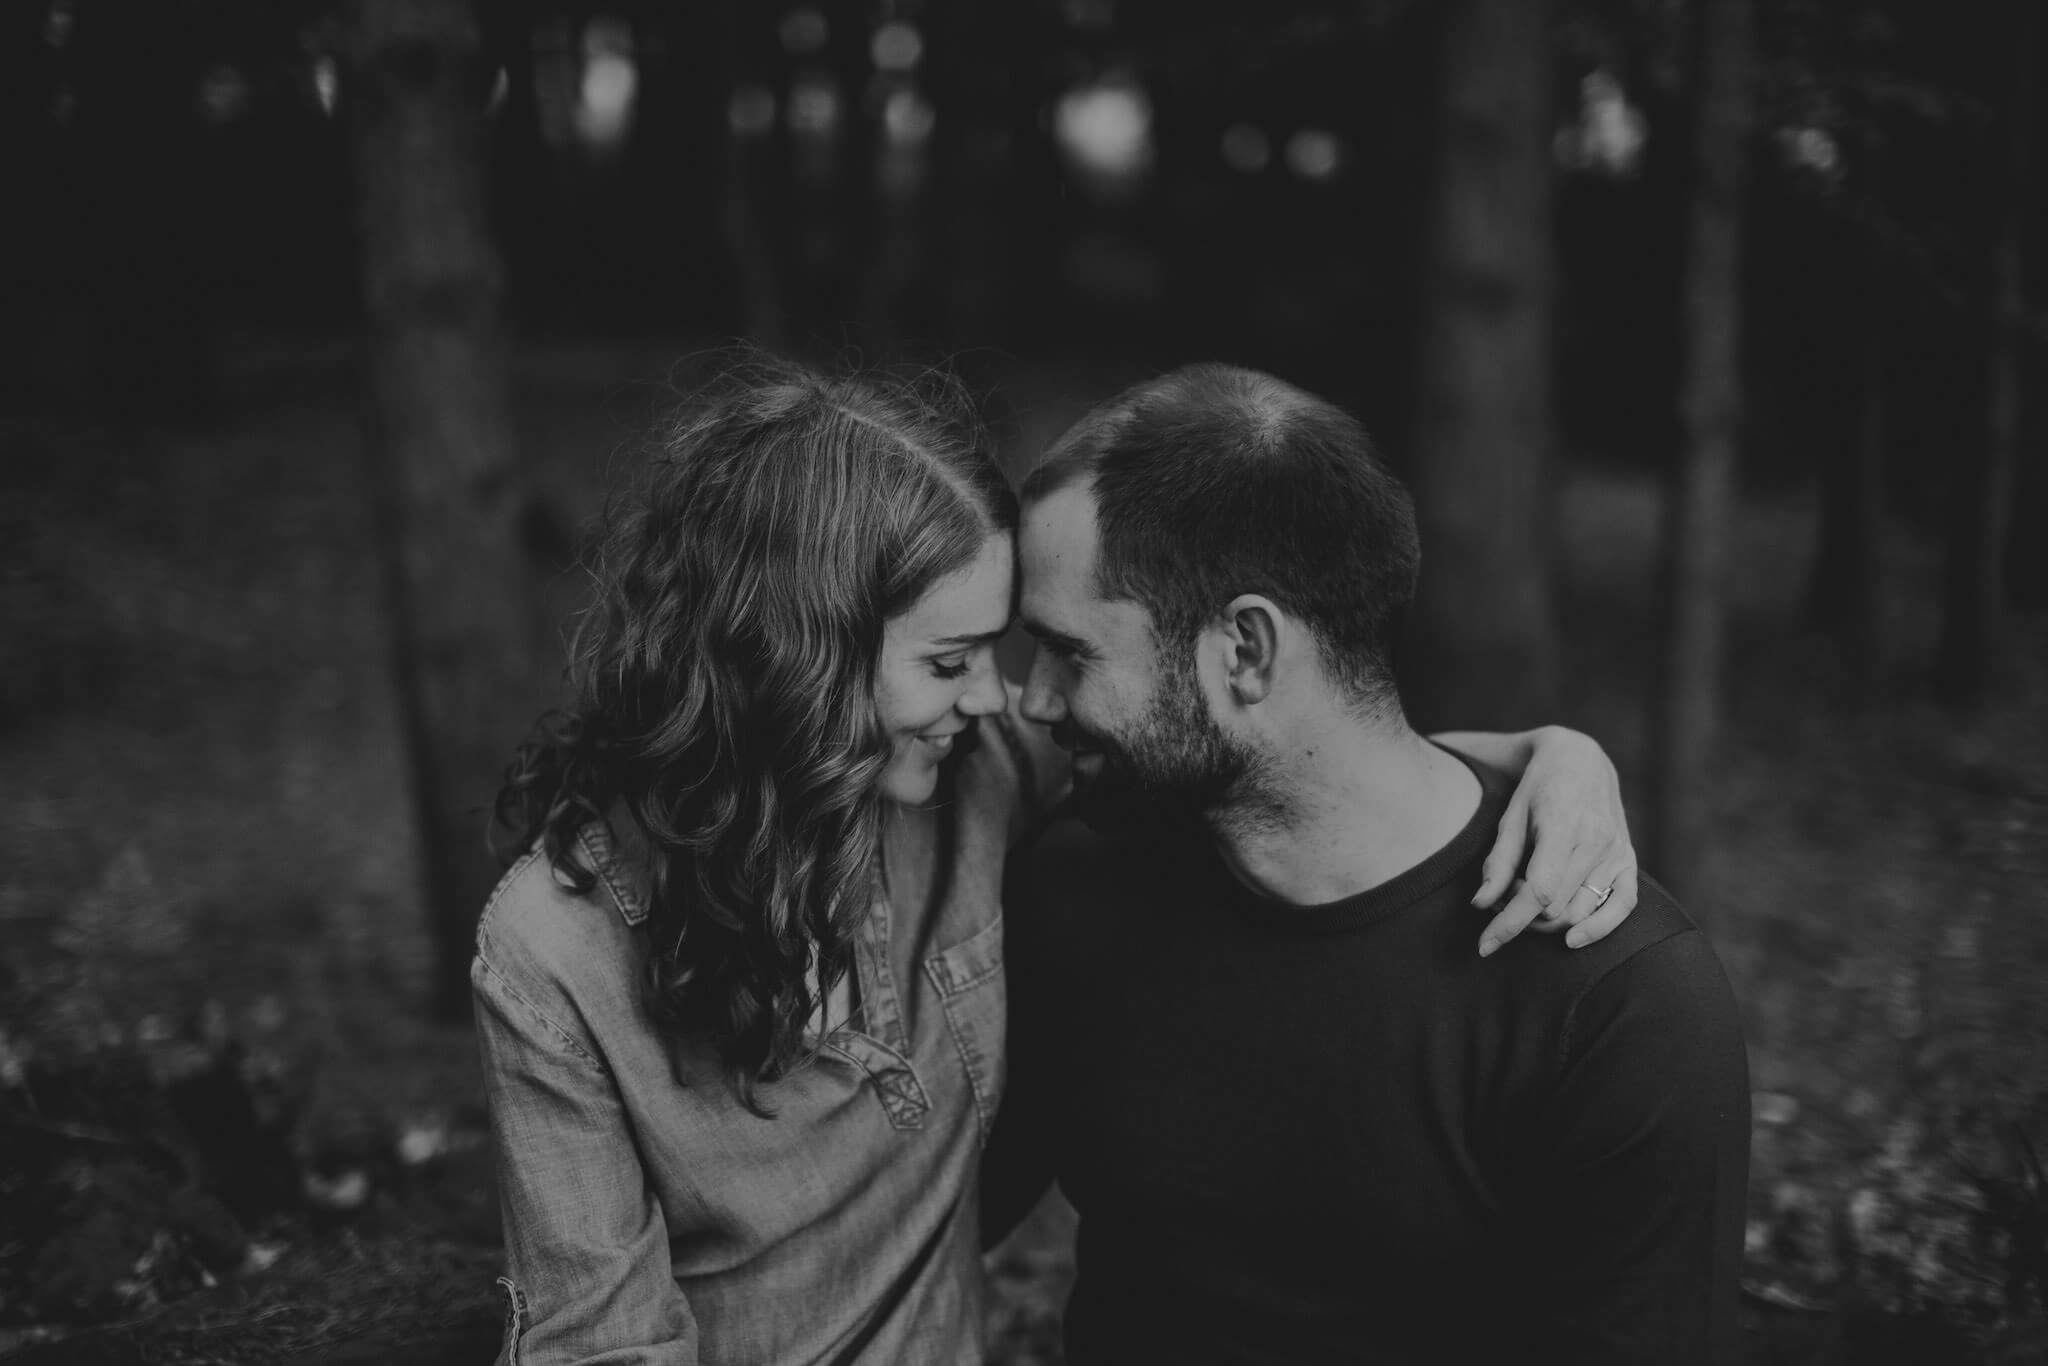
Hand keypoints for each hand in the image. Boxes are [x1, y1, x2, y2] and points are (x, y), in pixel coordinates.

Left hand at [1472, 727, 1636, 956]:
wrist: (1580, 759)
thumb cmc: (1538, 786)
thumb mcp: (1510, 816)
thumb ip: (1499, 862)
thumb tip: (1482, 905)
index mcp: (1563, 826)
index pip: (1539, 891)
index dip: (1509, 923)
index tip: (1485, 946)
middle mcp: (1596, 841)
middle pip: (1556, 907)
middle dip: (1521, 915)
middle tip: (1503, 897)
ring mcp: (1617, 851)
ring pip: (1580, 911)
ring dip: (1548, 920)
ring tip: (1527, 898)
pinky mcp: (1629, 859)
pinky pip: (1623, 906)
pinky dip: (1598, 928)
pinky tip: (1573, 939)